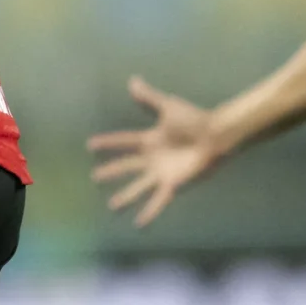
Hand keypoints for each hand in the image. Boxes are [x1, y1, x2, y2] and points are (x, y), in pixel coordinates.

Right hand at [87, 77, 220, 226]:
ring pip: (138, 187)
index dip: (108, 143)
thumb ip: (149, 97)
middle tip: (94, 176)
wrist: (215, 135)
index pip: (124, 141)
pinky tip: (140, 223)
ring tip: (113, 206)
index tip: (90, 145)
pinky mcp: (172, 184)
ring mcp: (161, 173)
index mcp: (150, 140)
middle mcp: (153, 158)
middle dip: (111, 171)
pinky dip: (149, 211)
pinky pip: (158, 200)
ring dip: (126, 196)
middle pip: (127, 165)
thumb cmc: (195, 119)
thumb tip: (132, 81)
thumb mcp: (168, 106)